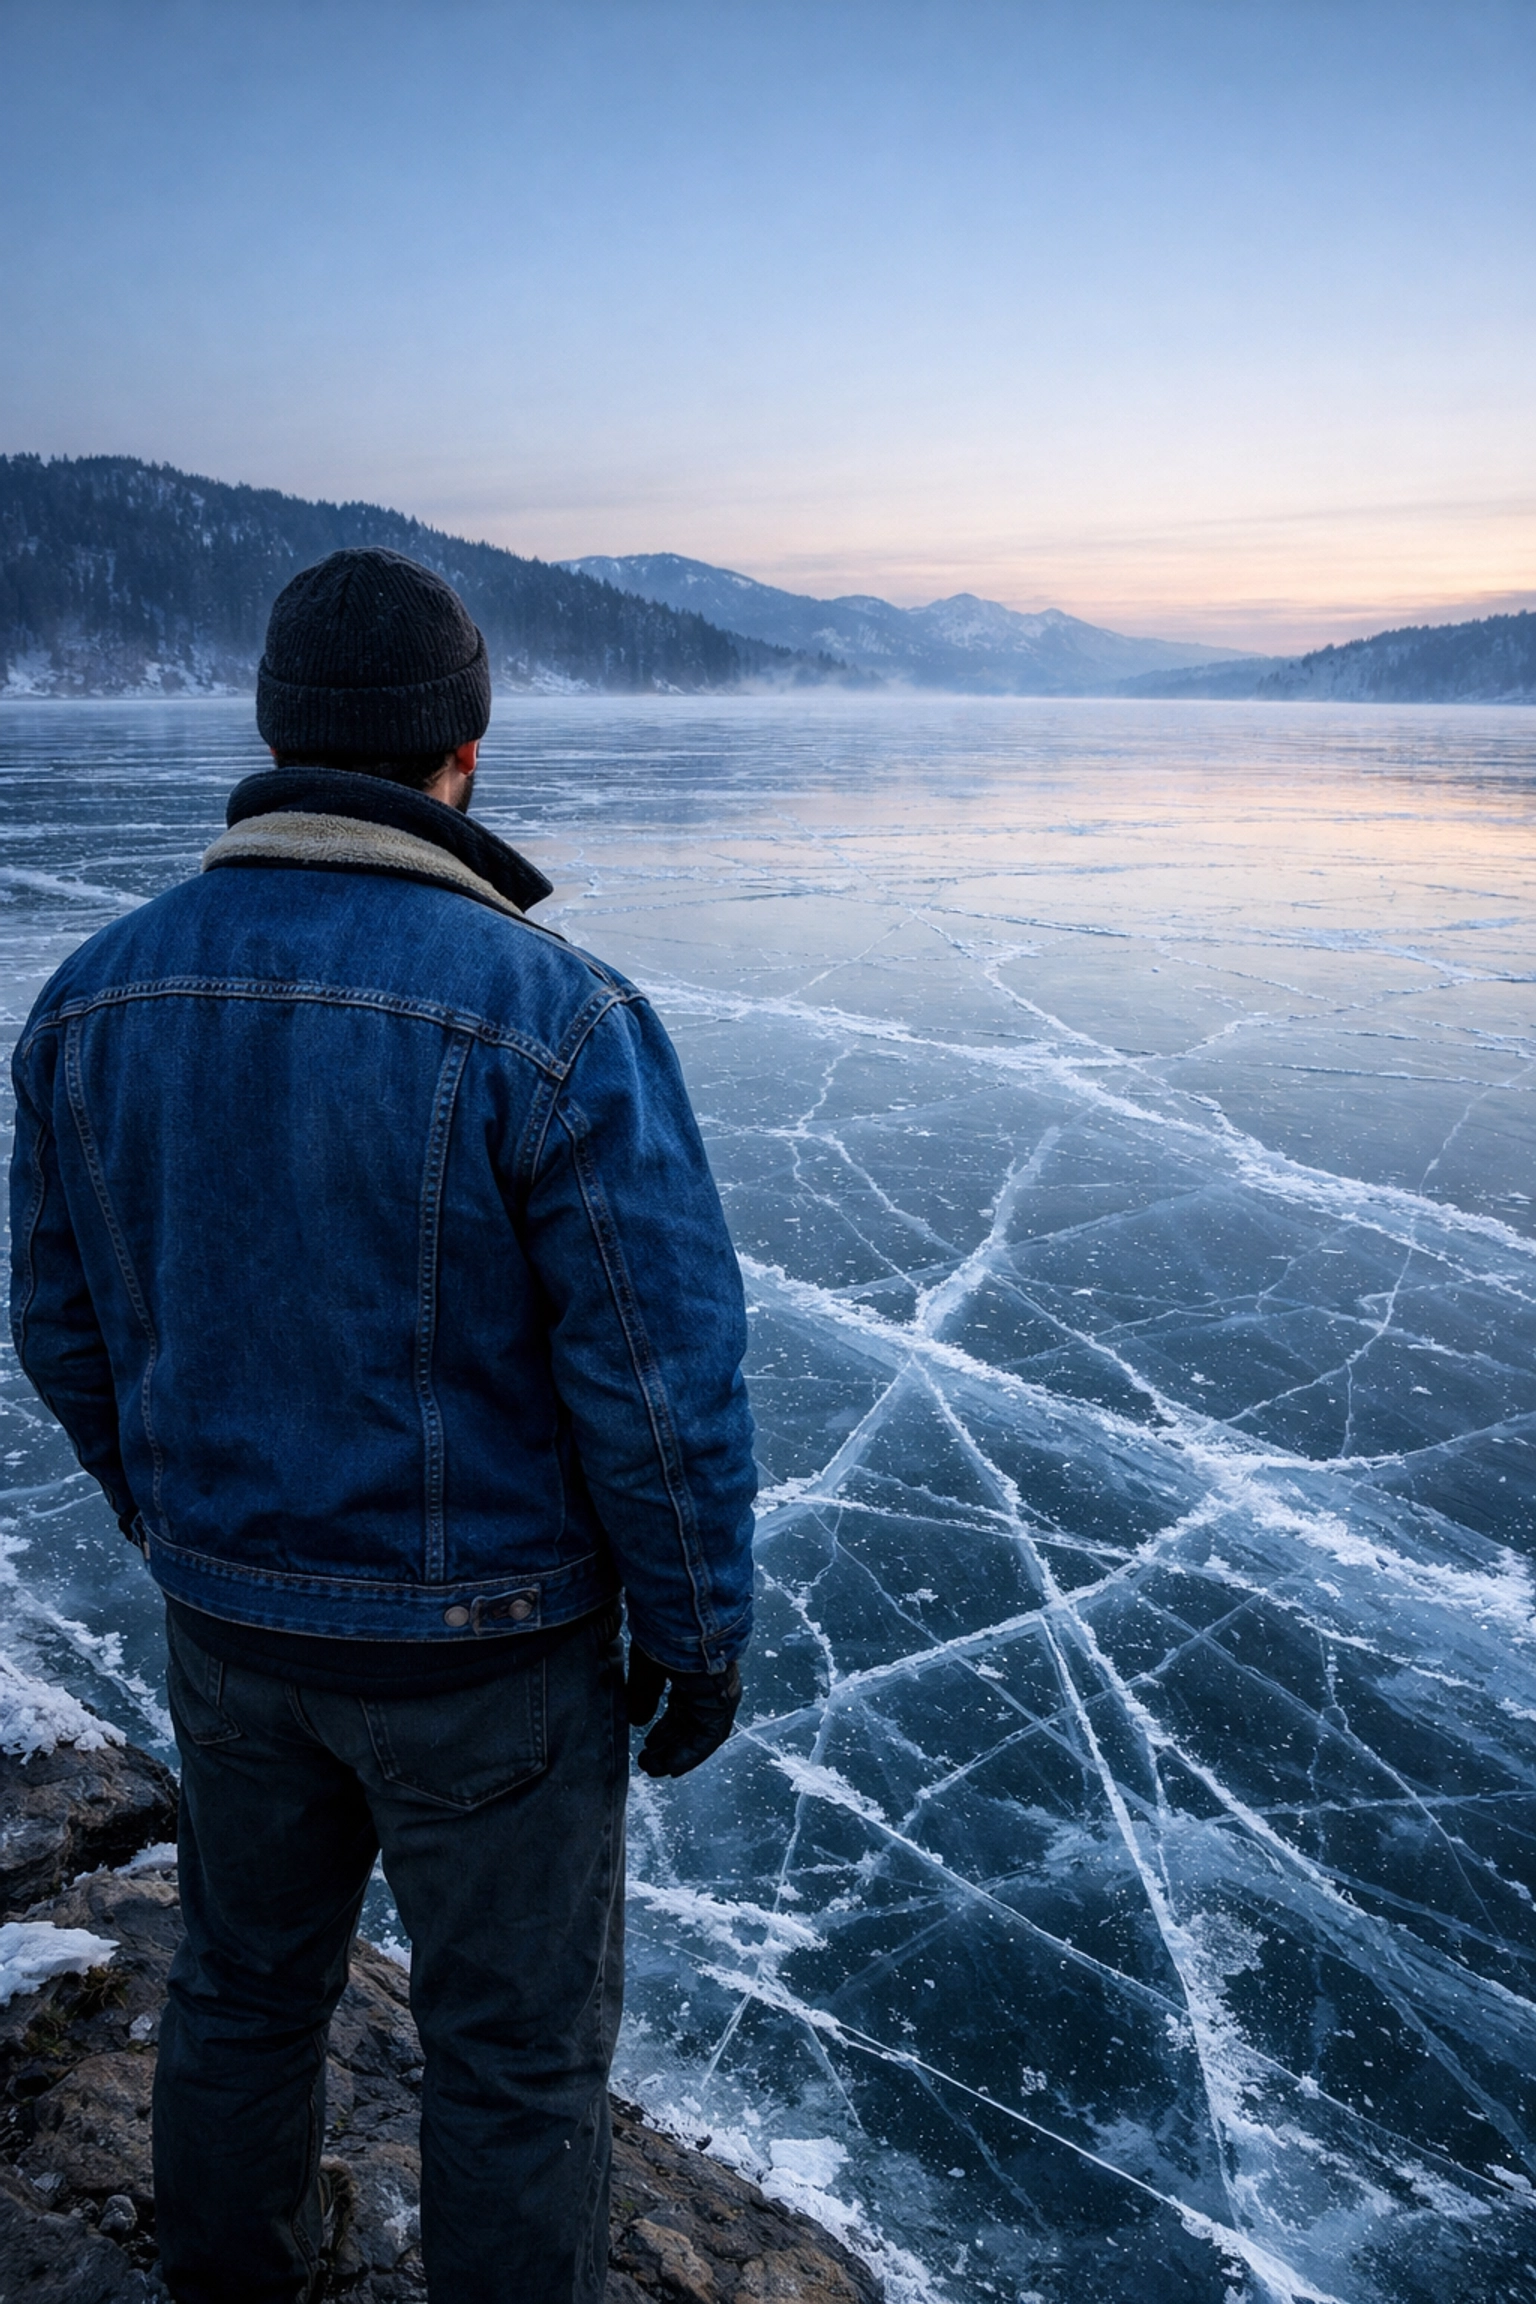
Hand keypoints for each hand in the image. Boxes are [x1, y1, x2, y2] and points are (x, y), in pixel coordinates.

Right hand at [626, 1646, 742, 1776]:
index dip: (664, 1728)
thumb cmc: (664, 1635)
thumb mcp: (646, 1667)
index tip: (649, 1743)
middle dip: (667, 1744)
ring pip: (696, 1734)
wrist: (686, 1625)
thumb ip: (642, 1694)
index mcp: (690, 1673)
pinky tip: (672, 1767)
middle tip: (648, 1761)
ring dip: (676, 1754)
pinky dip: (690, 1755)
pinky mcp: (721, 1707)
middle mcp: (706, 1687)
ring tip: (655, 1769)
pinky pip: (707, 1739)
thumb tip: (636, 1721)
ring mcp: (716, 1697)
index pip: (680, 1707)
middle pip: (687, 1724)